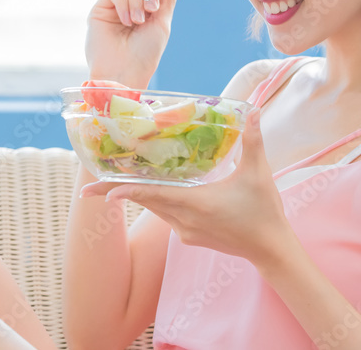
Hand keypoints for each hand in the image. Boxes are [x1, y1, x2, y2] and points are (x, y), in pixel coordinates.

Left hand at [79, 108, 293, 266]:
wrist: (272, 250)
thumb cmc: (265, 211)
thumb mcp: (259, 173)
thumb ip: (252, 141)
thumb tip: (252, 109)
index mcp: (196, 203)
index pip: (152, 195)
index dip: (124, 191)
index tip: (101, 191)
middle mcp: (184, 219)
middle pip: (144, 201)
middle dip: (116, 192)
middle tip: (88, 188)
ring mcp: (185, 231)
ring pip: (153, 208)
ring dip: (135, 195)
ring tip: (111, 184)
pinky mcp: (189, 237)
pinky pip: (165, 216)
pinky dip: (154, 202)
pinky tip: (153, 191)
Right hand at [85, 0, 187, 87]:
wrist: (124, 70)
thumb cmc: (145, 53)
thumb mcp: (162, 24)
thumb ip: (168, 0)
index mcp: (150, 7)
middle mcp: (133, 3)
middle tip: (152, 9)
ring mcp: (116, 5)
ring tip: (137, 21)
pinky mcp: (101, 8)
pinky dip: (123, 3)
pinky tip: (126, 21)